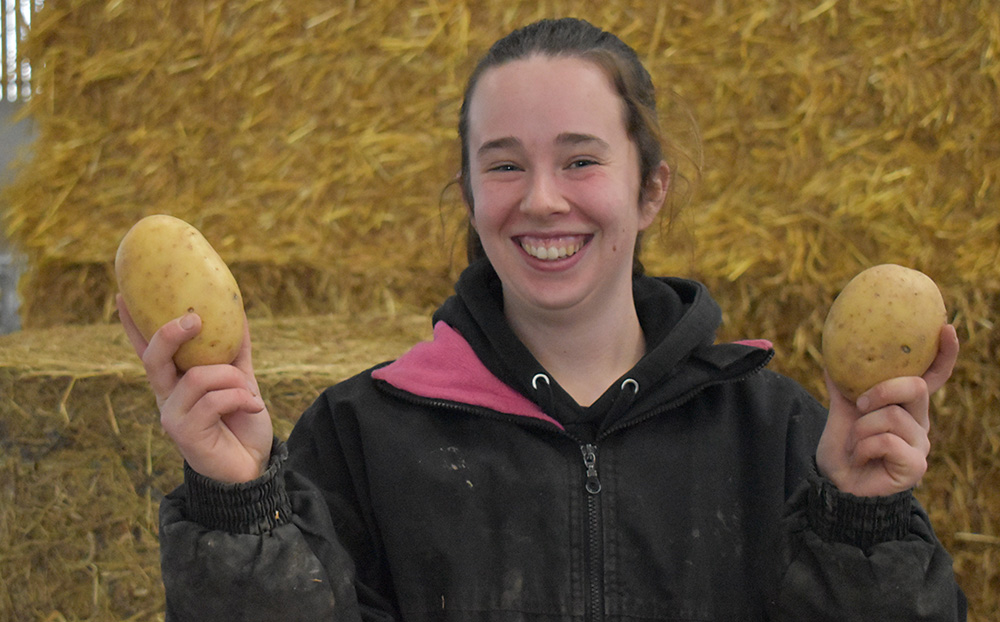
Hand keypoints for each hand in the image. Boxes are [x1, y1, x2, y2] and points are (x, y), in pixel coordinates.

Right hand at [118, 295, 273, 482]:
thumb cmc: (243, 426)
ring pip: (197, 377)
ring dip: (232, 378)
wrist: (254, 468)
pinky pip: (213, 400)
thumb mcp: (242, 382)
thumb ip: (235, 353)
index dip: (133, 324)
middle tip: (194, 318)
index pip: (148, 350)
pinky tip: (253, 406)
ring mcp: (172, 417)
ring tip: (250, 392)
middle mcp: (167, 398)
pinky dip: (240, 397)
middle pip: (154, 357)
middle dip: (171, 333)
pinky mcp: (184, 434)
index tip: (124, 293)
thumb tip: (238, 313)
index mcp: (176, 383)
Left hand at [815, 324, 958, 496]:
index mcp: (907, 407)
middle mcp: (920, 423)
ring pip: (892, 415)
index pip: (933, 377)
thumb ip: (845, 387)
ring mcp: (920, 445)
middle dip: (880, 390)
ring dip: (860, 429)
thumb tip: (834, 356)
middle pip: (914, 387)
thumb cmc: (844, 451)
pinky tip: (860, 458)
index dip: (944, 354)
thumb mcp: (841, 412)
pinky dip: (862, 447)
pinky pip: (885, 440)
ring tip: (854, 444)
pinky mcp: (915, 465)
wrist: (836, 486)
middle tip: (858, 406)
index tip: (946, 328)